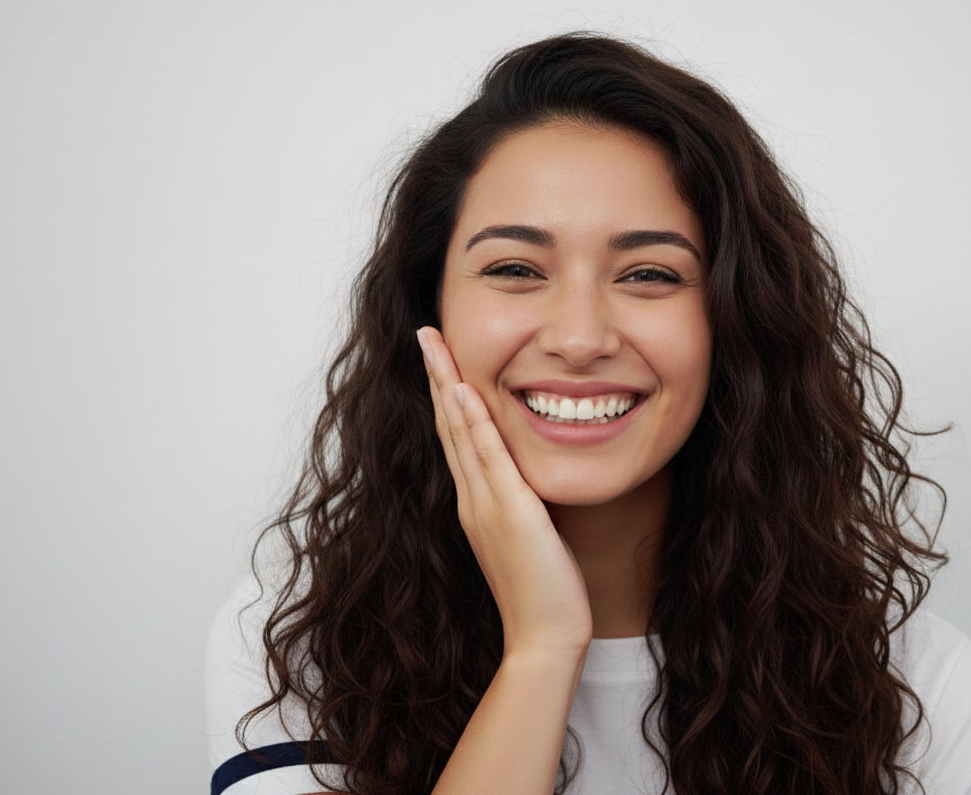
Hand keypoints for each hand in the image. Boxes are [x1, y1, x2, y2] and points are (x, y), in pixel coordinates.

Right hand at [417, 326, 592, 656]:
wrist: (544, 638)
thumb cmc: (543, 593)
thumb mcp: (528, 538)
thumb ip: (520, 506)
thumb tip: (527, 482)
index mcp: (477, 503)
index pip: (457, 437)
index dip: (448, 394)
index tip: (441, 357)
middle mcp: (473, 499)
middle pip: (449, 426)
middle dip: (438, 376)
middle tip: (426, 333)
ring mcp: (486, 505)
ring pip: (461, 433)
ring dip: (448, 384)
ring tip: (435, 343)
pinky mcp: (510, 514)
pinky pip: (489, 459)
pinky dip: (475, 424)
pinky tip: (467, 391)